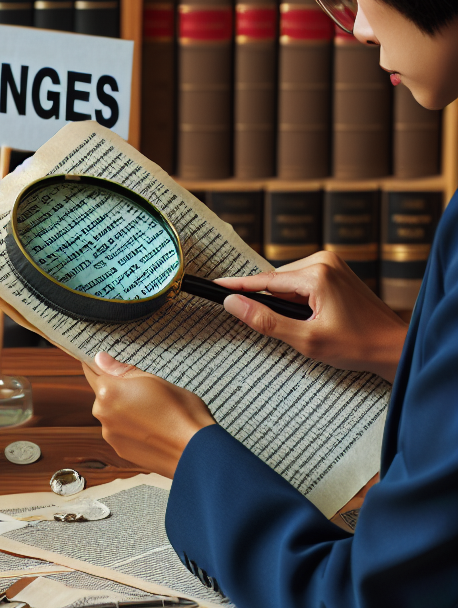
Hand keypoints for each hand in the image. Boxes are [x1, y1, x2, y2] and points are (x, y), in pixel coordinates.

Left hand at [84, 352, 214, 478]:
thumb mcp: (155, 380)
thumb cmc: (182, 413)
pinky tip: (152, 428)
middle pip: (103, 394)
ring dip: (125, 410)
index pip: (92, 370)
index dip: (99, 365)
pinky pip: (120, 432)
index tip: (103, 362)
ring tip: (154, 413)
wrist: (198, 452)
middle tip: (146, 391)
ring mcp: (110, 435)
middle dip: (118, 390)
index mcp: (108, 391)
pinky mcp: (120, 451)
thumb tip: (101, 359)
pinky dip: (131, 428)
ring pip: (112, 414)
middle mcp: (103, 414)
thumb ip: (123, 370)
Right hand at [215, 252, 406, 381]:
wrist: (393, 347)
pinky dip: (297, 298)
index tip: (213, 285)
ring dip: (284, 302)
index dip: (237, 286)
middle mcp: (324, 260)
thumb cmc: (356, 346)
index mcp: (316, 274)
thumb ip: (266, 321)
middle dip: (268, 302)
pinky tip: (307, 317)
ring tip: (300, 326)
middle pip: (276, 281)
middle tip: (270, 326)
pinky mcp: (336, 270)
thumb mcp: (306, 339)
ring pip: (288, 282)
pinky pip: (302, 282)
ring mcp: (332, 263)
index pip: (264, 281)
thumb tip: (233, 304)